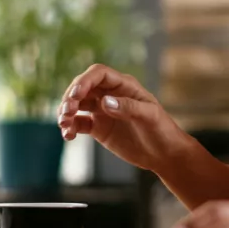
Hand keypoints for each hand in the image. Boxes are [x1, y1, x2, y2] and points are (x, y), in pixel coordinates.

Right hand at [57, 64, 189, 171]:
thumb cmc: (161, 130)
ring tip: (64, 124)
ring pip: (77, 104)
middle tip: (66, 113)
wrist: (164, 153)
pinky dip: (70, 127)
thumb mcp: (149, 116)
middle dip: (70, 97)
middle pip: (83, 87)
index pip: (98, 74)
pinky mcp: (99, 127)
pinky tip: (68, 136)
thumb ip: (128, 107)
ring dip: (66, 111)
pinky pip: (79, 123)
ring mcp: (103, 111)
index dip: (84, 81)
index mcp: (124, 85)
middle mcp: (111, 94)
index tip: (75, 95)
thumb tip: (104, 101)